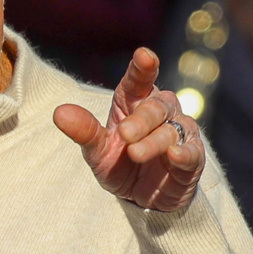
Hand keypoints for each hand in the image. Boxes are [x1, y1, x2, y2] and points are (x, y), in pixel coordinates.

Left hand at [53, 48, 204, 211]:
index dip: (143, 68)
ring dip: (153, 141)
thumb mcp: (97, 150)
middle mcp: (161, 112)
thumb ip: (84, 131)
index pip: (139, 80)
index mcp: (135, 102)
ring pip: (172, 130)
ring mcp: (180, 133)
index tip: (144, 55)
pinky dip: (184, 153)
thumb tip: (59, 113)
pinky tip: (174, 155)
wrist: (141, 198)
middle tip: (124, 133)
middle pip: (156, 106)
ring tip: (134, 153)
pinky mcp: (193, 158)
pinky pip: (193, 152)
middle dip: (141, 119)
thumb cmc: (120, 164)